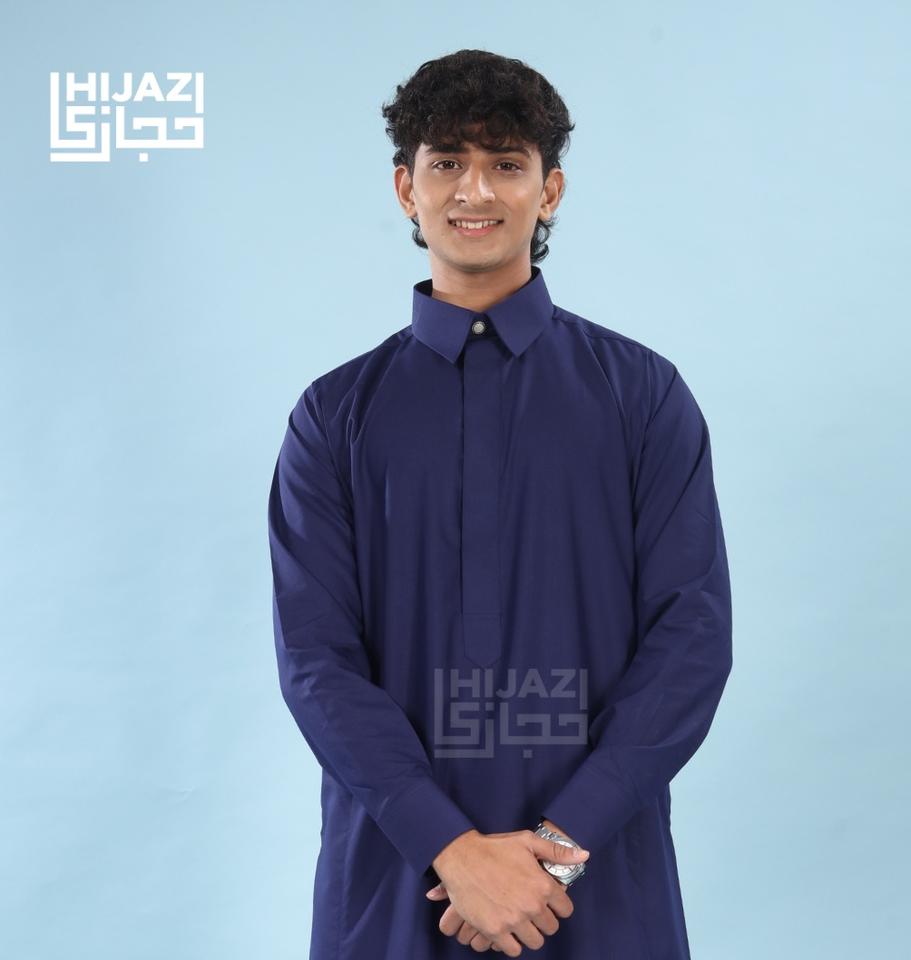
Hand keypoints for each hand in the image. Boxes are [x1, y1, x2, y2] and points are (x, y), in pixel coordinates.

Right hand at [427, 826, 588, 955]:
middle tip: (531, 910)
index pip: (566, 909)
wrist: (461, 857)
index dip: (558, 906)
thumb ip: (557, 851)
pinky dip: (511, 943)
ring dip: (529, 933)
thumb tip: (584, 855)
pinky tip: (507, 929)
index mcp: (542, 885)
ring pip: (535, 942)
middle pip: (551, 928)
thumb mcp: (527, 842)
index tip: (549, 902)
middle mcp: (531, 905)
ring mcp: (513, 920)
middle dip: (543, 920)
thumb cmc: (494, 848)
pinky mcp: (495, 931)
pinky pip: (513, 950)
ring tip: (520, 921)